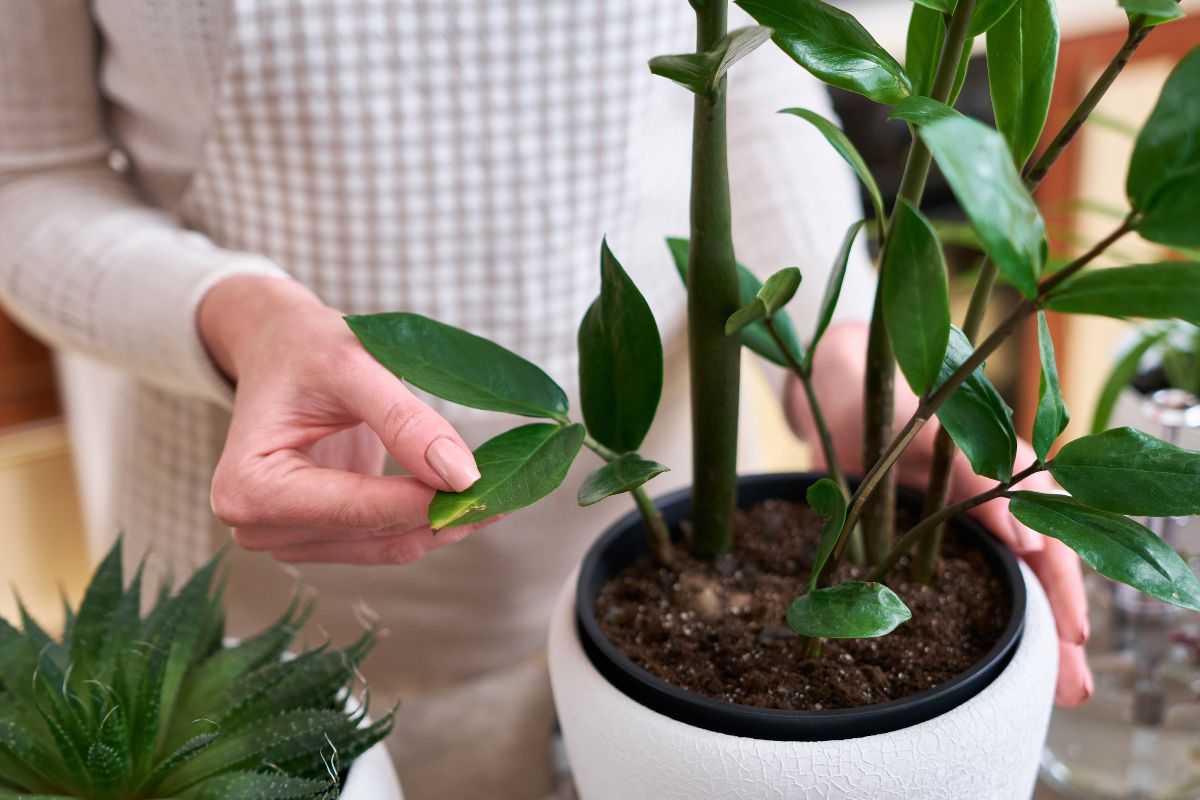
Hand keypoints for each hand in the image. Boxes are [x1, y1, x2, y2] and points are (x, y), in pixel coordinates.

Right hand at [199, 275, 487, 564]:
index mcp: (247, 487)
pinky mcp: (322, 539)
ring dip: (450, 523)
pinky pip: (390, 540)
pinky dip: (435, 521)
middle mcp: (258, 528)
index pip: (353, 509)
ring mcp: (289, 540)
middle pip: (373, 534)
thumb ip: (405, 421)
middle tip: (514, 486)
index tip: (488, 485)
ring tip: (507, 490)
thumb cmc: (307, 348)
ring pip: (390, 546)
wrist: (282, 351)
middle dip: (445, 513)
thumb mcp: (354, 366)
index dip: (424, 500)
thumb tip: (462, 477)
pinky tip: (477, 498)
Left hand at [785, 322, 1092, 705]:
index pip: (1053, 536)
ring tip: (1044, 692)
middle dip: (1055, 631)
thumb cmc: (884, 395)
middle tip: (1071, 690)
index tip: (1073, 637)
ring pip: (1003, 582)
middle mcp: (993, 500)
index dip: (1063, 589)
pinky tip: (980, 659)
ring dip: (1023, 635)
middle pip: (1036, 571)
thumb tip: (1028, 542)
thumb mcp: (932, 425)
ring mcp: (959, 520)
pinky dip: (975, 619)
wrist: (833, 392)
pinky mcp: (924, 535)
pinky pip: (960, 579)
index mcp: (1008, 468)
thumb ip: (977, 472)